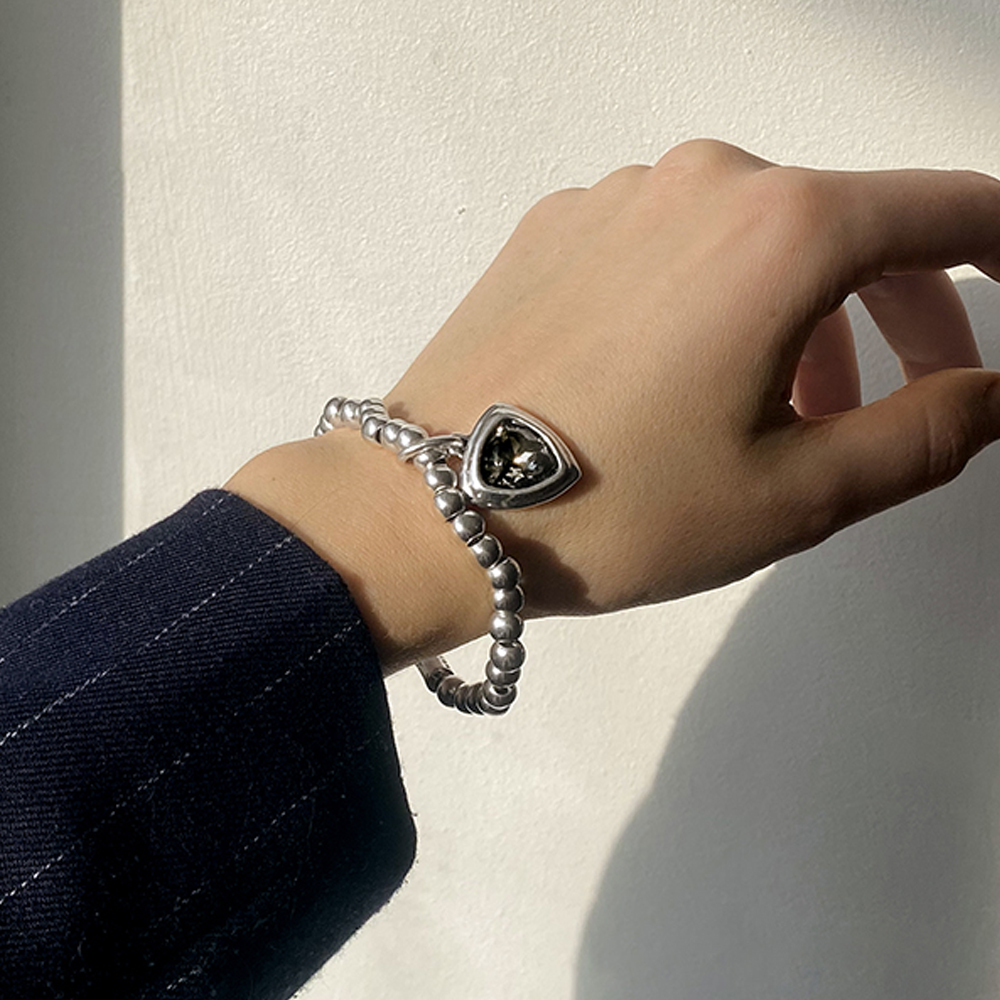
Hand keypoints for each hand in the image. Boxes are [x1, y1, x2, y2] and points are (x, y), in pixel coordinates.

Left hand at [229, 140, 999, 665]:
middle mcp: (698, 182)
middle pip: (846, 226)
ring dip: (797, 314)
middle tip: (908, 399)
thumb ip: (929, 432)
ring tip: (782, 412)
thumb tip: (991, 392)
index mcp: (780, 228)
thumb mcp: (799, 491)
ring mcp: (613, 197)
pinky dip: (709, 299)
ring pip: (751, 240)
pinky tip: (682, 378)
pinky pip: (668, 247)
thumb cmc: (614, 509)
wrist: (427, 510)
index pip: (944, 211)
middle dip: (899, 311)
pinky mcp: (553, 228)